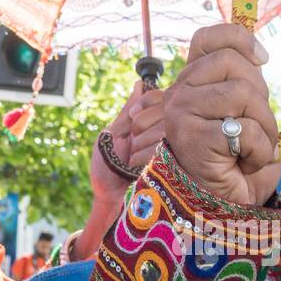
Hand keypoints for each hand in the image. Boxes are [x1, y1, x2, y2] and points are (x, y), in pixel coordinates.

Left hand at [90, 80, 163, 204]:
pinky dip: (143, 157)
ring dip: (139, 146)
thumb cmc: (107, 166)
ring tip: (130, 160)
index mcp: (152, 123)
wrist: (108, 197)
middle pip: (163, 112)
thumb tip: (140, 83)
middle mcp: (166, 133)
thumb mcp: (113, 133)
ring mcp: (171, 149)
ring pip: (163, 131)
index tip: (133, 117)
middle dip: (138, 129)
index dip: (146, 105)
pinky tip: (134, 167)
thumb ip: (128, 110)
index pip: (160, 98)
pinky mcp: (173, 166)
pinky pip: (163, 149)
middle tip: (129, 146)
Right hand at [163, 24, 280, 206]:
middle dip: (261, 98)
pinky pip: (246, 130)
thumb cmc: (234, 162)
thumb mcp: (242, 114)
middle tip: (253, 129)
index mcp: (190, 84)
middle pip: (235, 63)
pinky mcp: (192, 137)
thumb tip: (260, 55)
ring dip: (265, 129)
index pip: (207, 38)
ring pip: (245, 94)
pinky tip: (242, 164)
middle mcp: (179, 93)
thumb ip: (245, 83)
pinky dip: (259, 151)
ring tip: (250, 150)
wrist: (218, 207)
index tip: (262, 59)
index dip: (239, 38)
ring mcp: (181, 113)